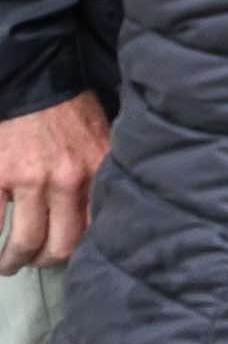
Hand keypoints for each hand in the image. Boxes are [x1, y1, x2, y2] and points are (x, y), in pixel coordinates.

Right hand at [0, 92, 110, 276]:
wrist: (35, 78)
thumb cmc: (70, 109)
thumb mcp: (102, 138)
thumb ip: (101, 175)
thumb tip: (101, 215)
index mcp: (96, 172)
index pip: (94, 229)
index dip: (79, 249)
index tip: (68, 253)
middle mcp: (66, 180)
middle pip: (59, 245)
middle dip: (44, 261)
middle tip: (35, 263)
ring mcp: (29, 179)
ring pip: (24, 241)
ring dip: (13, 260)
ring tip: (7, 265)